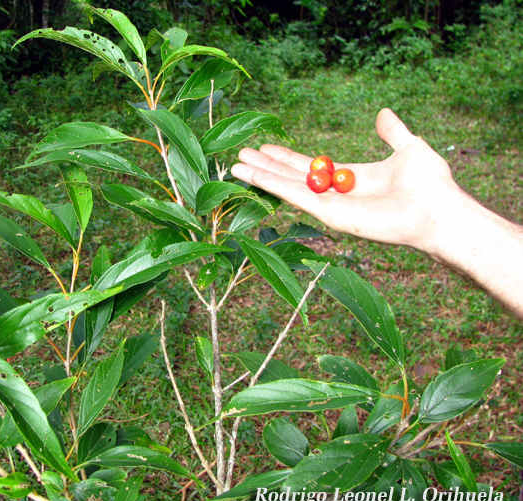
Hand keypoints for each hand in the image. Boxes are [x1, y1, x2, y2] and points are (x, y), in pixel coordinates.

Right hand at [230, 108, 466, 254]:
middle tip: (242, 154)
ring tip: (235, 165)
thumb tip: (383, 114)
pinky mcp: (329, 215)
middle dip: (267, 166)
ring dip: (261, 176)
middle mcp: (337, 194)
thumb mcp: (408, 147)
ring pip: (287, 188)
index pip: (311, 167)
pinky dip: (272, 185)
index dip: (288, 157)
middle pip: (293, 177)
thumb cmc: (430, 183)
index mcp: (352, 178)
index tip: (266, 146)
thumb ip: (392, 132)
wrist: (437, 208)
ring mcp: (331, 206)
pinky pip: (295, 197)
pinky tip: (252, 175)